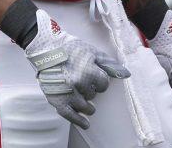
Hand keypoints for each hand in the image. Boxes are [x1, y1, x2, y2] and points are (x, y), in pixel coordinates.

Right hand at [24, 9, 130, 128]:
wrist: (45, 49)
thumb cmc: (69, 49)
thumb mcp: (92, 52)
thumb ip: (109, 65)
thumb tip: (126, 74)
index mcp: (88, 71)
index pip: (104, 84)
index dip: (100, 80)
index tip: (94, 76)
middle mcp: (78, 84)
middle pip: (94, 95)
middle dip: (91, 89)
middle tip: (82, 81)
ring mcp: (68, 94)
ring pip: (86, 107)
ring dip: (87, 104)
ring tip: (85, 100)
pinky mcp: (57, 100)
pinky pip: (70, 115)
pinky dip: (79, 121)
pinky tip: (85, 124)